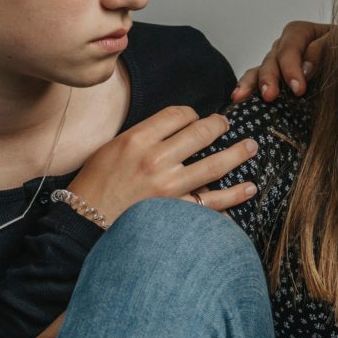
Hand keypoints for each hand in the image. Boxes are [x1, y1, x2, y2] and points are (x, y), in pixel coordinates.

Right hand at [66, 105, 257, 221]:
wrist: (85, 223)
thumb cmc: (95, 185)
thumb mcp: (111, 148)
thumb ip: (143, 137)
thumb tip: (174, 128)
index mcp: (137, 139)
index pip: (177, 115)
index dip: (191, 113)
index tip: (195, 117)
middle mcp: (156, 160)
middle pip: (201, 133)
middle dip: (220, 125)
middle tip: (228, 124)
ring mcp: (169, 188)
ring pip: (215, 165)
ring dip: (237, 154)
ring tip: (251, 147)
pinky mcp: (176, 212)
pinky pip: (212, 203)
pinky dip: (233, 197)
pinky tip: (248, 189)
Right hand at [230, 20, 332, 102]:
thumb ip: (327, 52)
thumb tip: (304, 68)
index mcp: (305, 33)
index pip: (291, 43)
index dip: (291, 65)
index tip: (298, 88)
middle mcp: (288, 47)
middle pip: (273, 56)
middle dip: (270, 77)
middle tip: (270, 95)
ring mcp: (281, 66)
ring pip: (261, 69)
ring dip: (252, 83)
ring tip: (241, 96)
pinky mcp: (279, 85)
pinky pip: (258, 83)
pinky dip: (249, 89)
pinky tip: (239, 99)